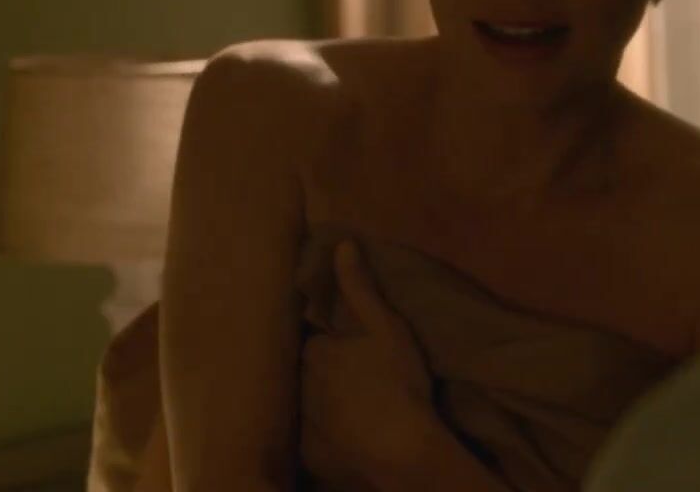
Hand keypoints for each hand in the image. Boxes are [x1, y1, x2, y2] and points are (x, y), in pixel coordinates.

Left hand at [300, 241, 439, 487]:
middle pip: (307, 373)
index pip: (315, 342)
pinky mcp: (309, 455)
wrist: (400, 449)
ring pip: (308, 406)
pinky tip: (347, 439)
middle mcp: (299, 385)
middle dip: (322, 373)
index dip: (332, 344)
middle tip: (351, 380)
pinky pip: (314, 441)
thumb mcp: (386, 326)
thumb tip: (342, 243)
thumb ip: (361, 287)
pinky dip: (326, 438)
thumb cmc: (397, 381)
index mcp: (315, 352)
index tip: (349, 351)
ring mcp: (303, 423)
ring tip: (351, 409)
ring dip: (323, 404)